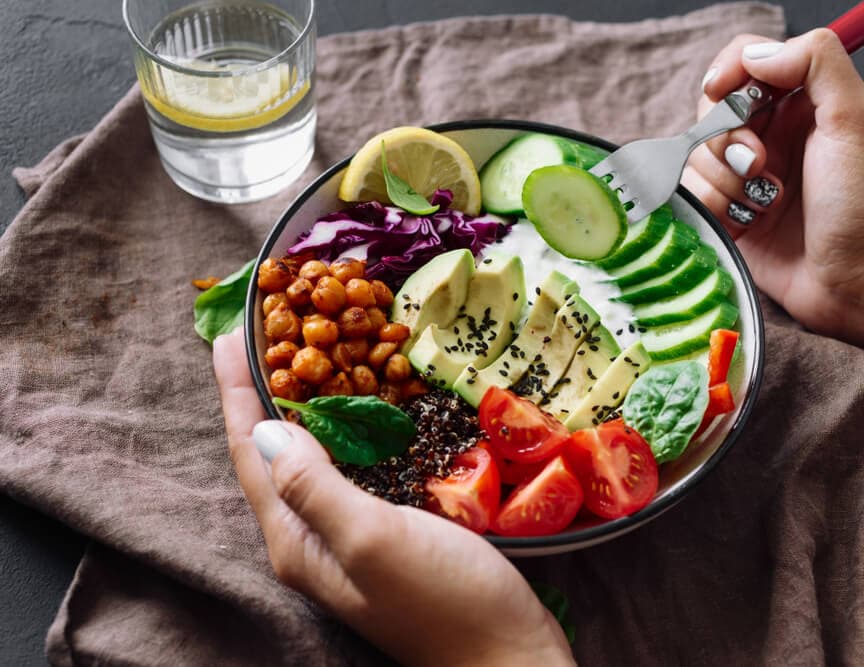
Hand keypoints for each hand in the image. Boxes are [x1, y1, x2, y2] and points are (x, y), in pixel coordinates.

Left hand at [213, 329, 573, 665]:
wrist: (510, 658)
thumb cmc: (447, 602)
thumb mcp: (375, 540)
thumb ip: (315, 487)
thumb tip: (265, 430)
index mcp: (296, 541)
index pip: (252, 452)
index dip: (237, 392)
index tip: (230, 331)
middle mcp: (313, 539)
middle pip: (273, 454)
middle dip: (262, 391)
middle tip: (268, 330)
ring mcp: (349, 538)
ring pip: (312, 459)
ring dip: (302, 405)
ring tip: (306, 355)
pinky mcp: (387, 532)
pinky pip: (352, 468)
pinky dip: (347, 428)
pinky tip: (364, 407)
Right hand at [681, 29, 863, 339]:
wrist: (862, 281)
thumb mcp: (854, 117)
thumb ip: (814, 61)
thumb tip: (754, 54)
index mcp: (802, 103)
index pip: (744, 62)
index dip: (726, 73)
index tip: (722, 93)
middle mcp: (771, 135)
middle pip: (710, 111)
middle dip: (725, 138)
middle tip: (760, 165)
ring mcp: (747, 177)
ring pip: (696, 156)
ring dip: (725, 181)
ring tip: (765, 204)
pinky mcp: (730, 216)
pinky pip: (694, 197)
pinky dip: (716, 208)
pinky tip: (750, 224)